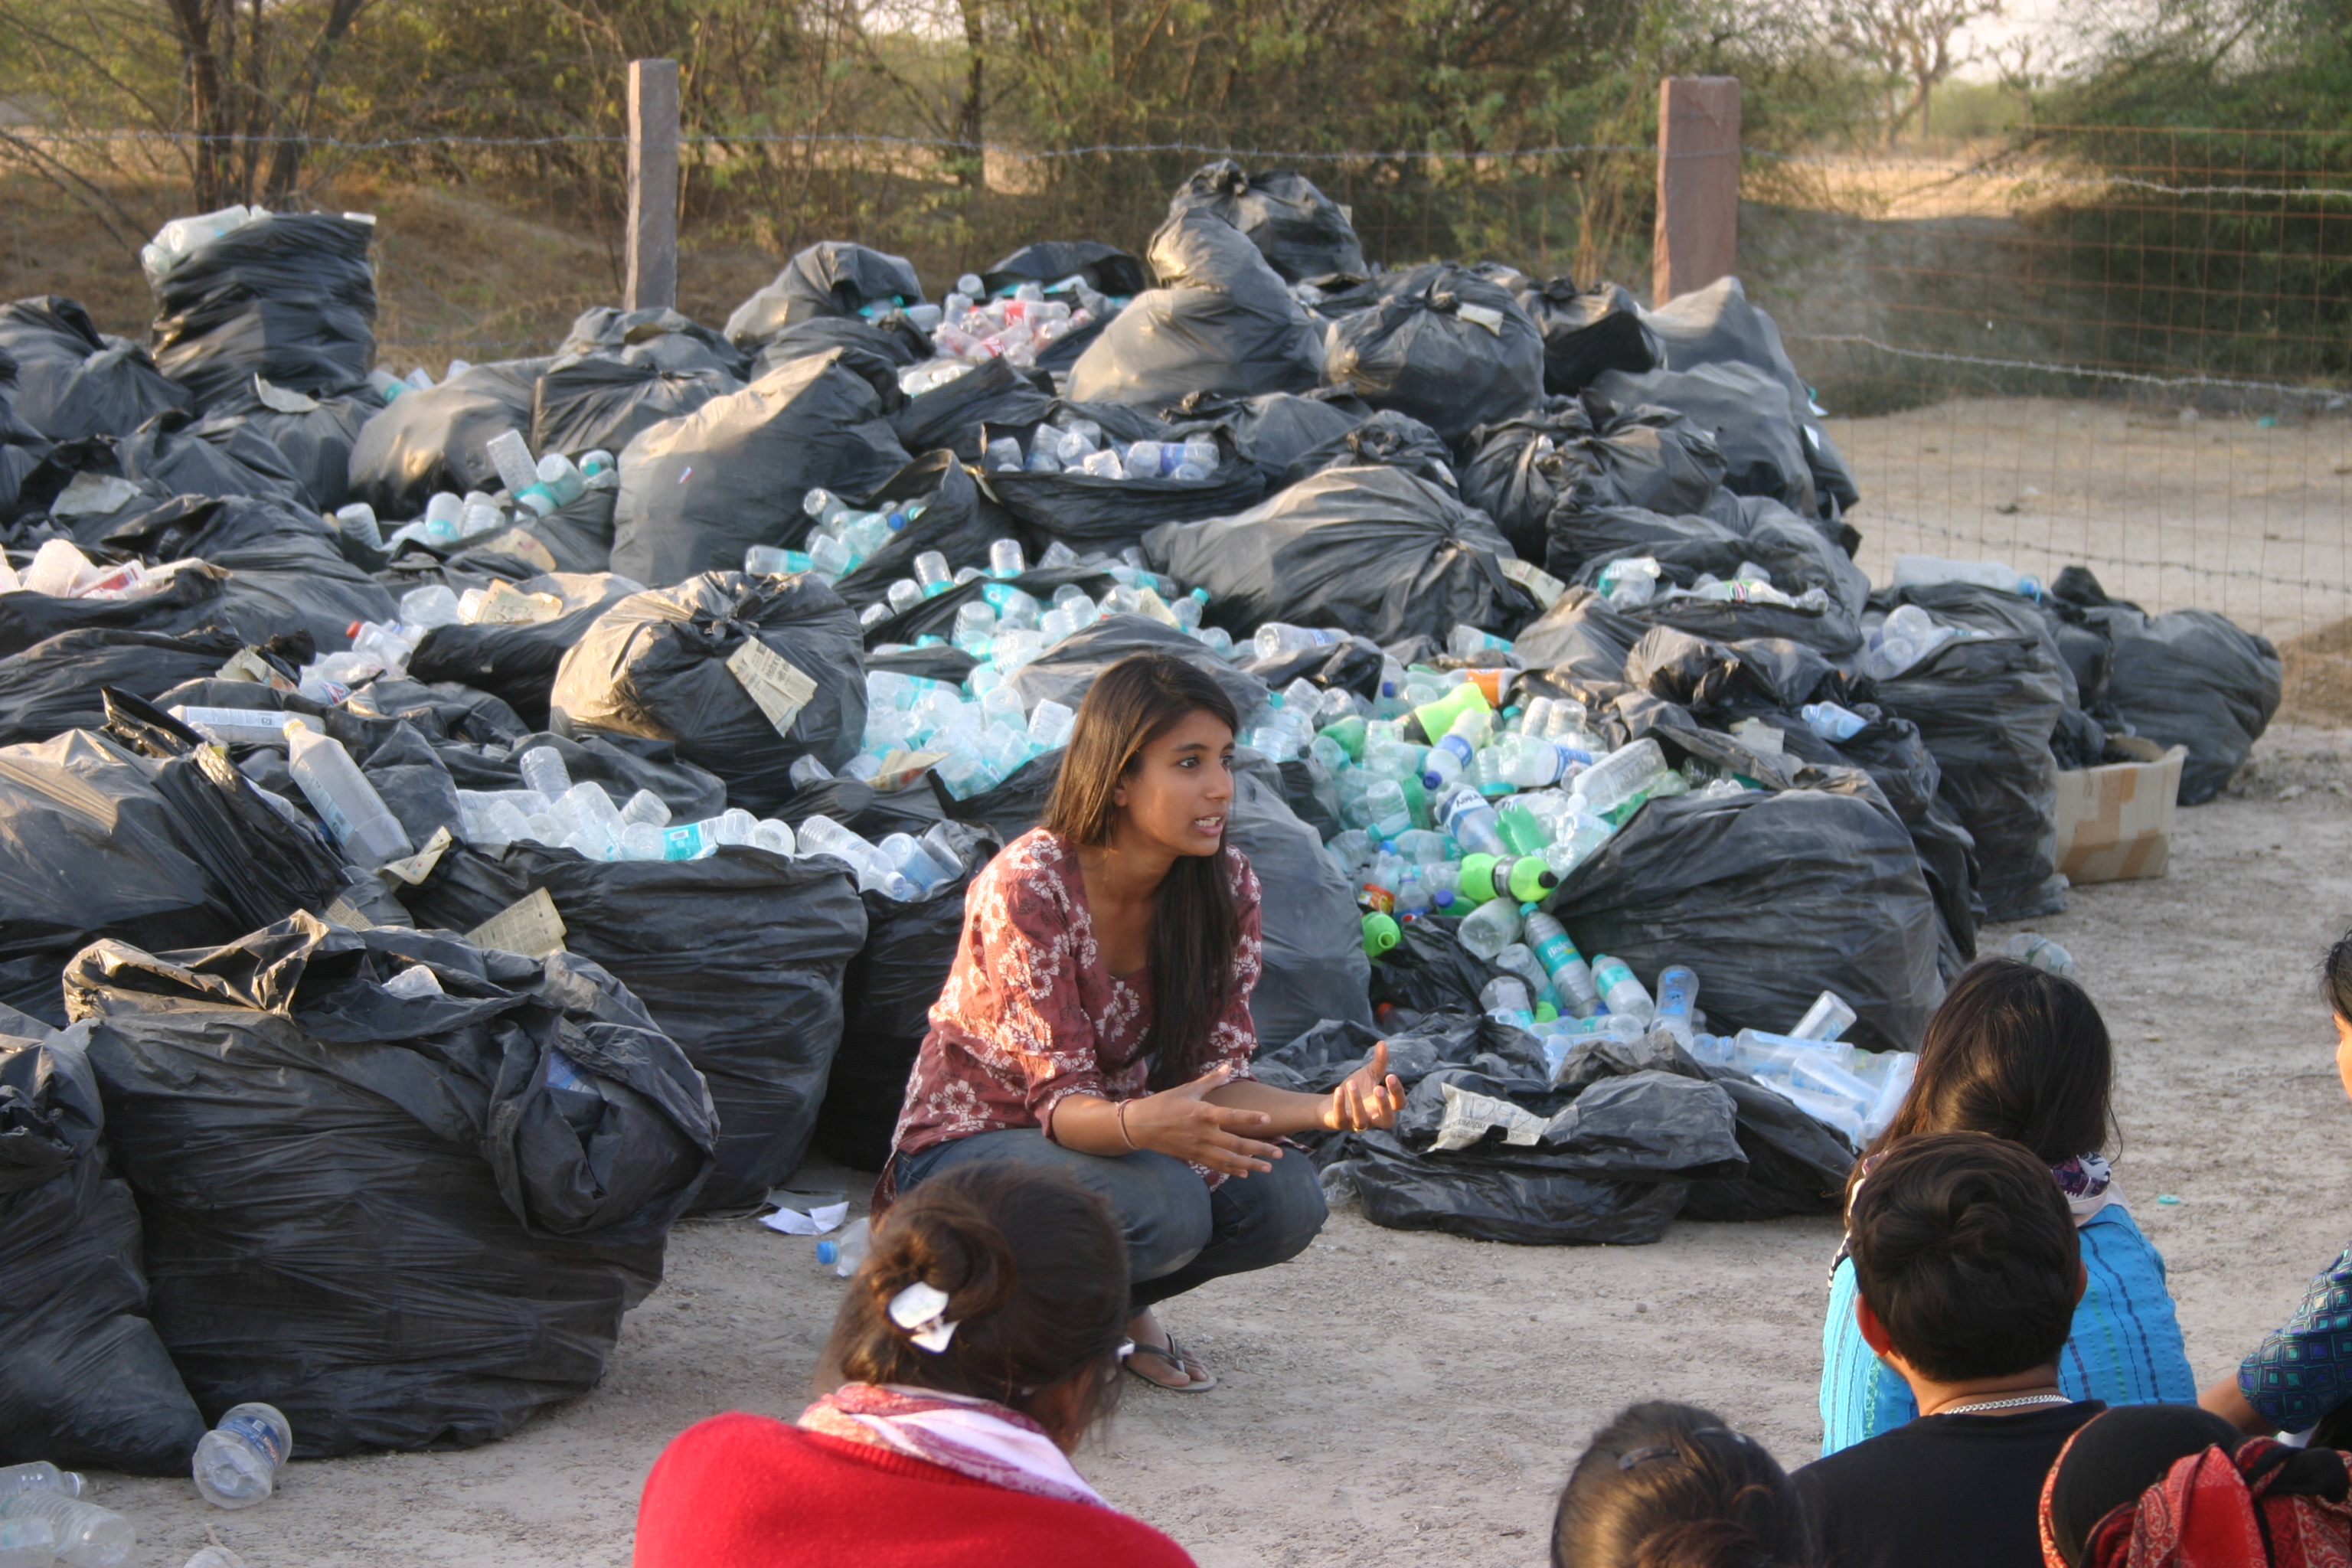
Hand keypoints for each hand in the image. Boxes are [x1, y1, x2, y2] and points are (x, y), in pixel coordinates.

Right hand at [1123, 1063, 1283, 1176]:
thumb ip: (1211, 1080)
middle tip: (1280, 1152)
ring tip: (1268, 1167)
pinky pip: (1216, 1166)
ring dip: (1251, 1165)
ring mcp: (1198, 1148)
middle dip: (1260, 1149)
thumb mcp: (1187, 1089)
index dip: (1250, 1118)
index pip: (1231, 1116)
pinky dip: (1232, 1170)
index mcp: (1202, 1113)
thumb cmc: (1164, 1103)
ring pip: (1230, 1160)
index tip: (1268, 1119)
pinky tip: (1245, 1173)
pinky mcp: (1193, 1157)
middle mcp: (1203, 1133)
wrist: (1139, 1126)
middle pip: (1237, 1144)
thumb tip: (1228, 1065)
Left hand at [1322, 1041, 1405, 1131]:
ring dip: (1357, 1102)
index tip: (1391, 1076)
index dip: (1397, 1093)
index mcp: (1383, 1106)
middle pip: (1387, 1121)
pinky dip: (1339, 1105)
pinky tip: (1339, 1090)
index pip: (1399, 1104)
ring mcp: (1356, 1123)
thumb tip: (1383, 1043)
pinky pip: (1340, 1119)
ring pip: (1361, 1121)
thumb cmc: (1356, 1089)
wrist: (1330, 1104)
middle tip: (1378, 1088)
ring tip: (1352, 1083)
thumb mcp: (1369, 1075)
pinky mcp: (1339, 1123)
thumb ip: (1379, 1062)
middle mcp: (1373, 1118)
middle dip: (1384, 1106)